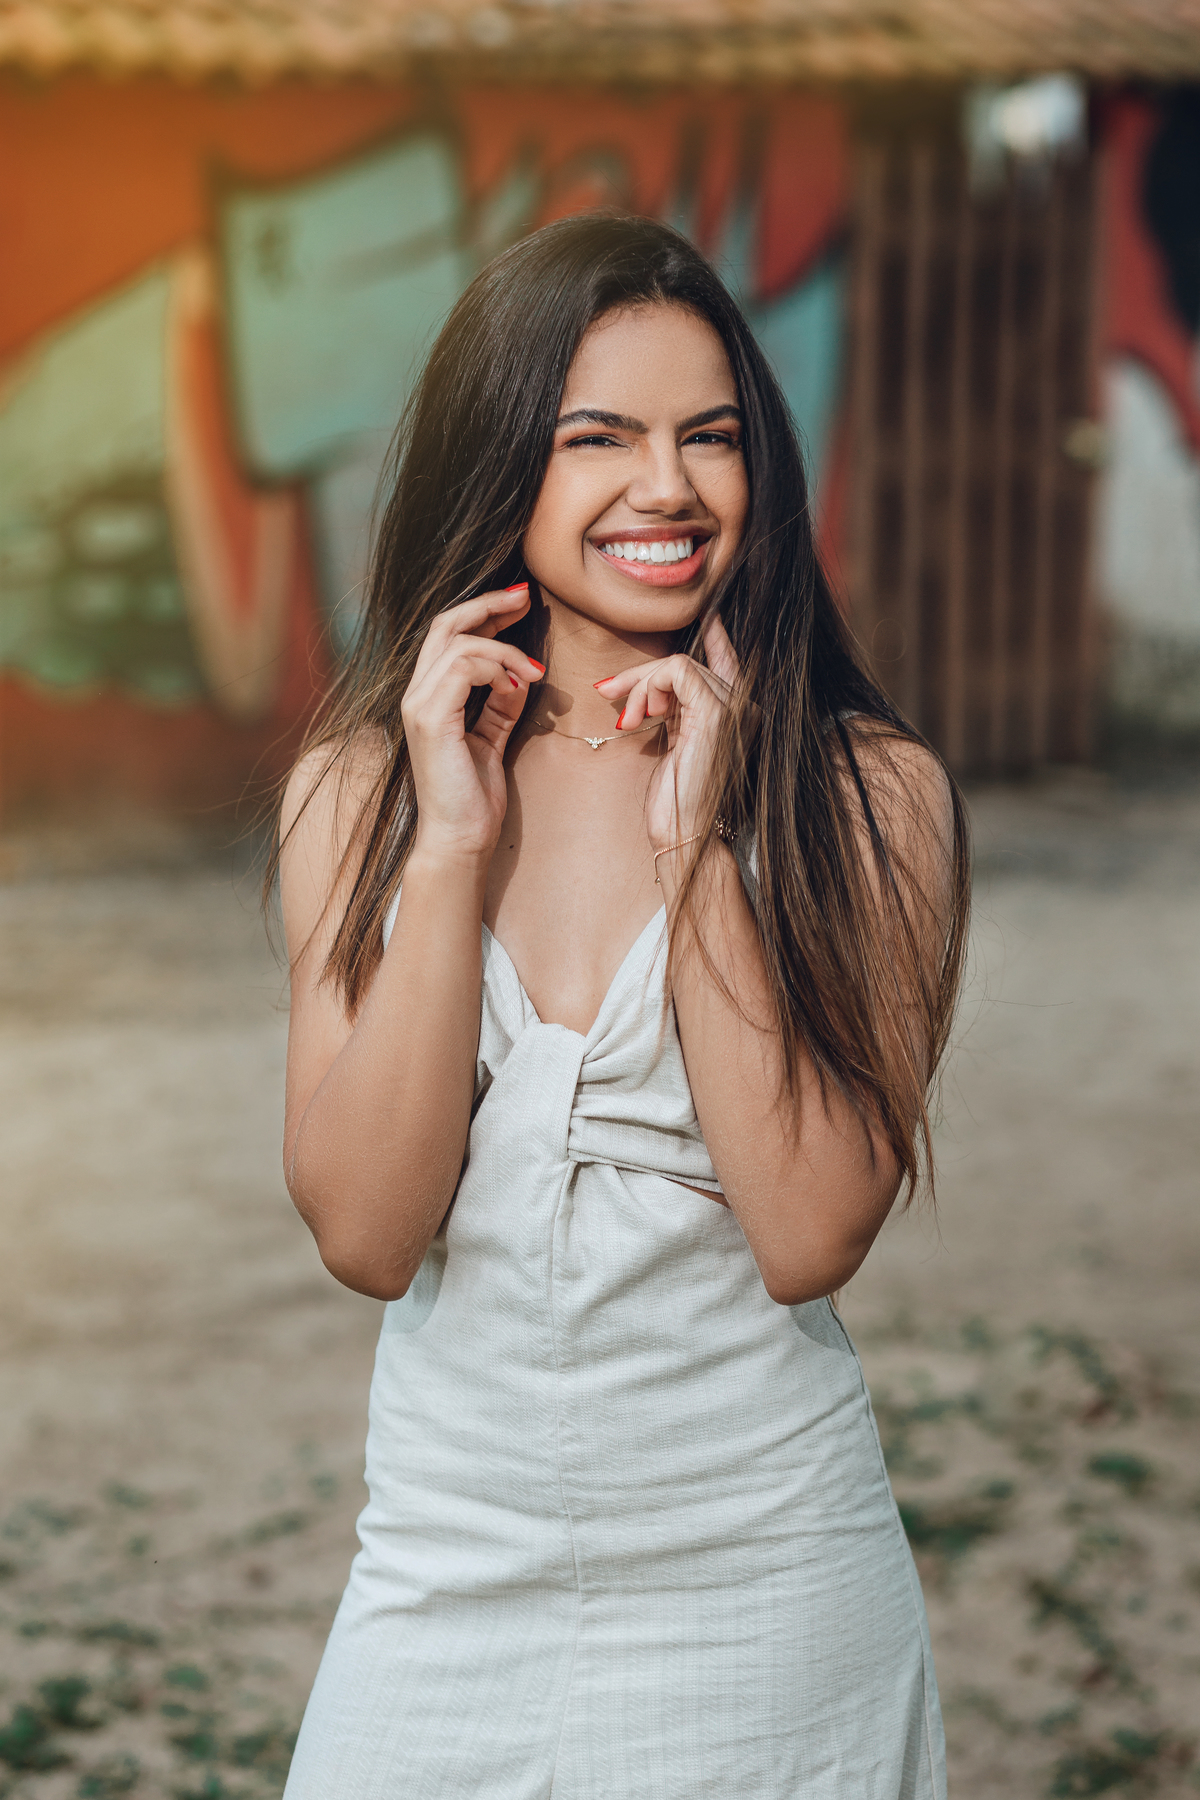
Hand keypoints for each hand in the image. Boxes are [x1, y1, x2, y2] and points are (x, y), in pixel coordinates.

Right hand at [401, 585, 543, 863]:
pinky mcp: (431, 718)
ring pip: (461, 643)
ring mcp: (419, 705)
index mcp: (429, 697)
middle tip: (526, 597)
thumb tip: (520, 676)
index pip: (448, 635)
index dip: (483, 612)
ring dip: (506, 650)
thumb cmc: (473, 797)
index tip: (519, 603)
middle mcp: (416, 695)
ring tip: (535, 674)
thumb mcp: (492, 738)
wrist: (459, 839)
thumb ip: (500, 705)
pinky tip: (519, 687)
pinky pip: (465, 667)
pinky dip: (498, 669)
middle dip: (489, 605)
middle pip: (446, 625)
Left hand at [595, 613, 739, 849]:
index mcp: (737, 712)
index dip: (717, 634)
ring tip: (629, 720)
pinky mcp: (717, 711)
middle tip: (606, 694)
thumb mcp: (674, 739)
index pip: (727, 659)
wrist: (682, 832)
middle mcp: (745, 705)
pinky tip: (640, 717)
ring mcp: (736, 707)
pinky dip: (648, 687)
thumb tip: (649, 681)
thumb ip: (673, 707)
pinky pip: (677, 670)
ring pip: (677, 662)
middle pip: (685, 660)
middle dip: (639, 675)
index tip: (708, 614)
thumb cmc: (674, 796)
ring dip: (639, 686)